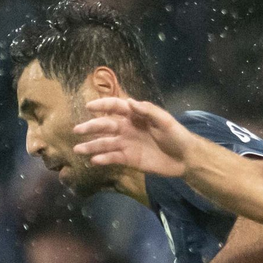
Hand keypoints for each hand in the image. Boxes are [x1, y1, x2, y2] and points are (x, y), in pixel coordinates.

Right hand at [73, 98, 189, 176]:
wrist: (185, 158)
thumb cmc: (177, 135)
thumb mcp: (165, 121)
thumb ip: (148, 111)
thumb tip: (130, 102)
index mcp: (135, 116)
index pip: (116, 107)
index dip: (103, 105)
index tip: (89, 106)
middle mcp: (127, 128)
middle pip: (105, 126)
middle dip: (91, 127)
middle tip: (77, 130)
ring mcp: (127, 144)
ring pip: (105, 143)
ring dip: (91, 145)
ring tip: (78, 149)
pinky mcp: (129, 159)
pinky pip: (113, 158)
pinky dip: (103, 159)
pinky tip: (94, 161)